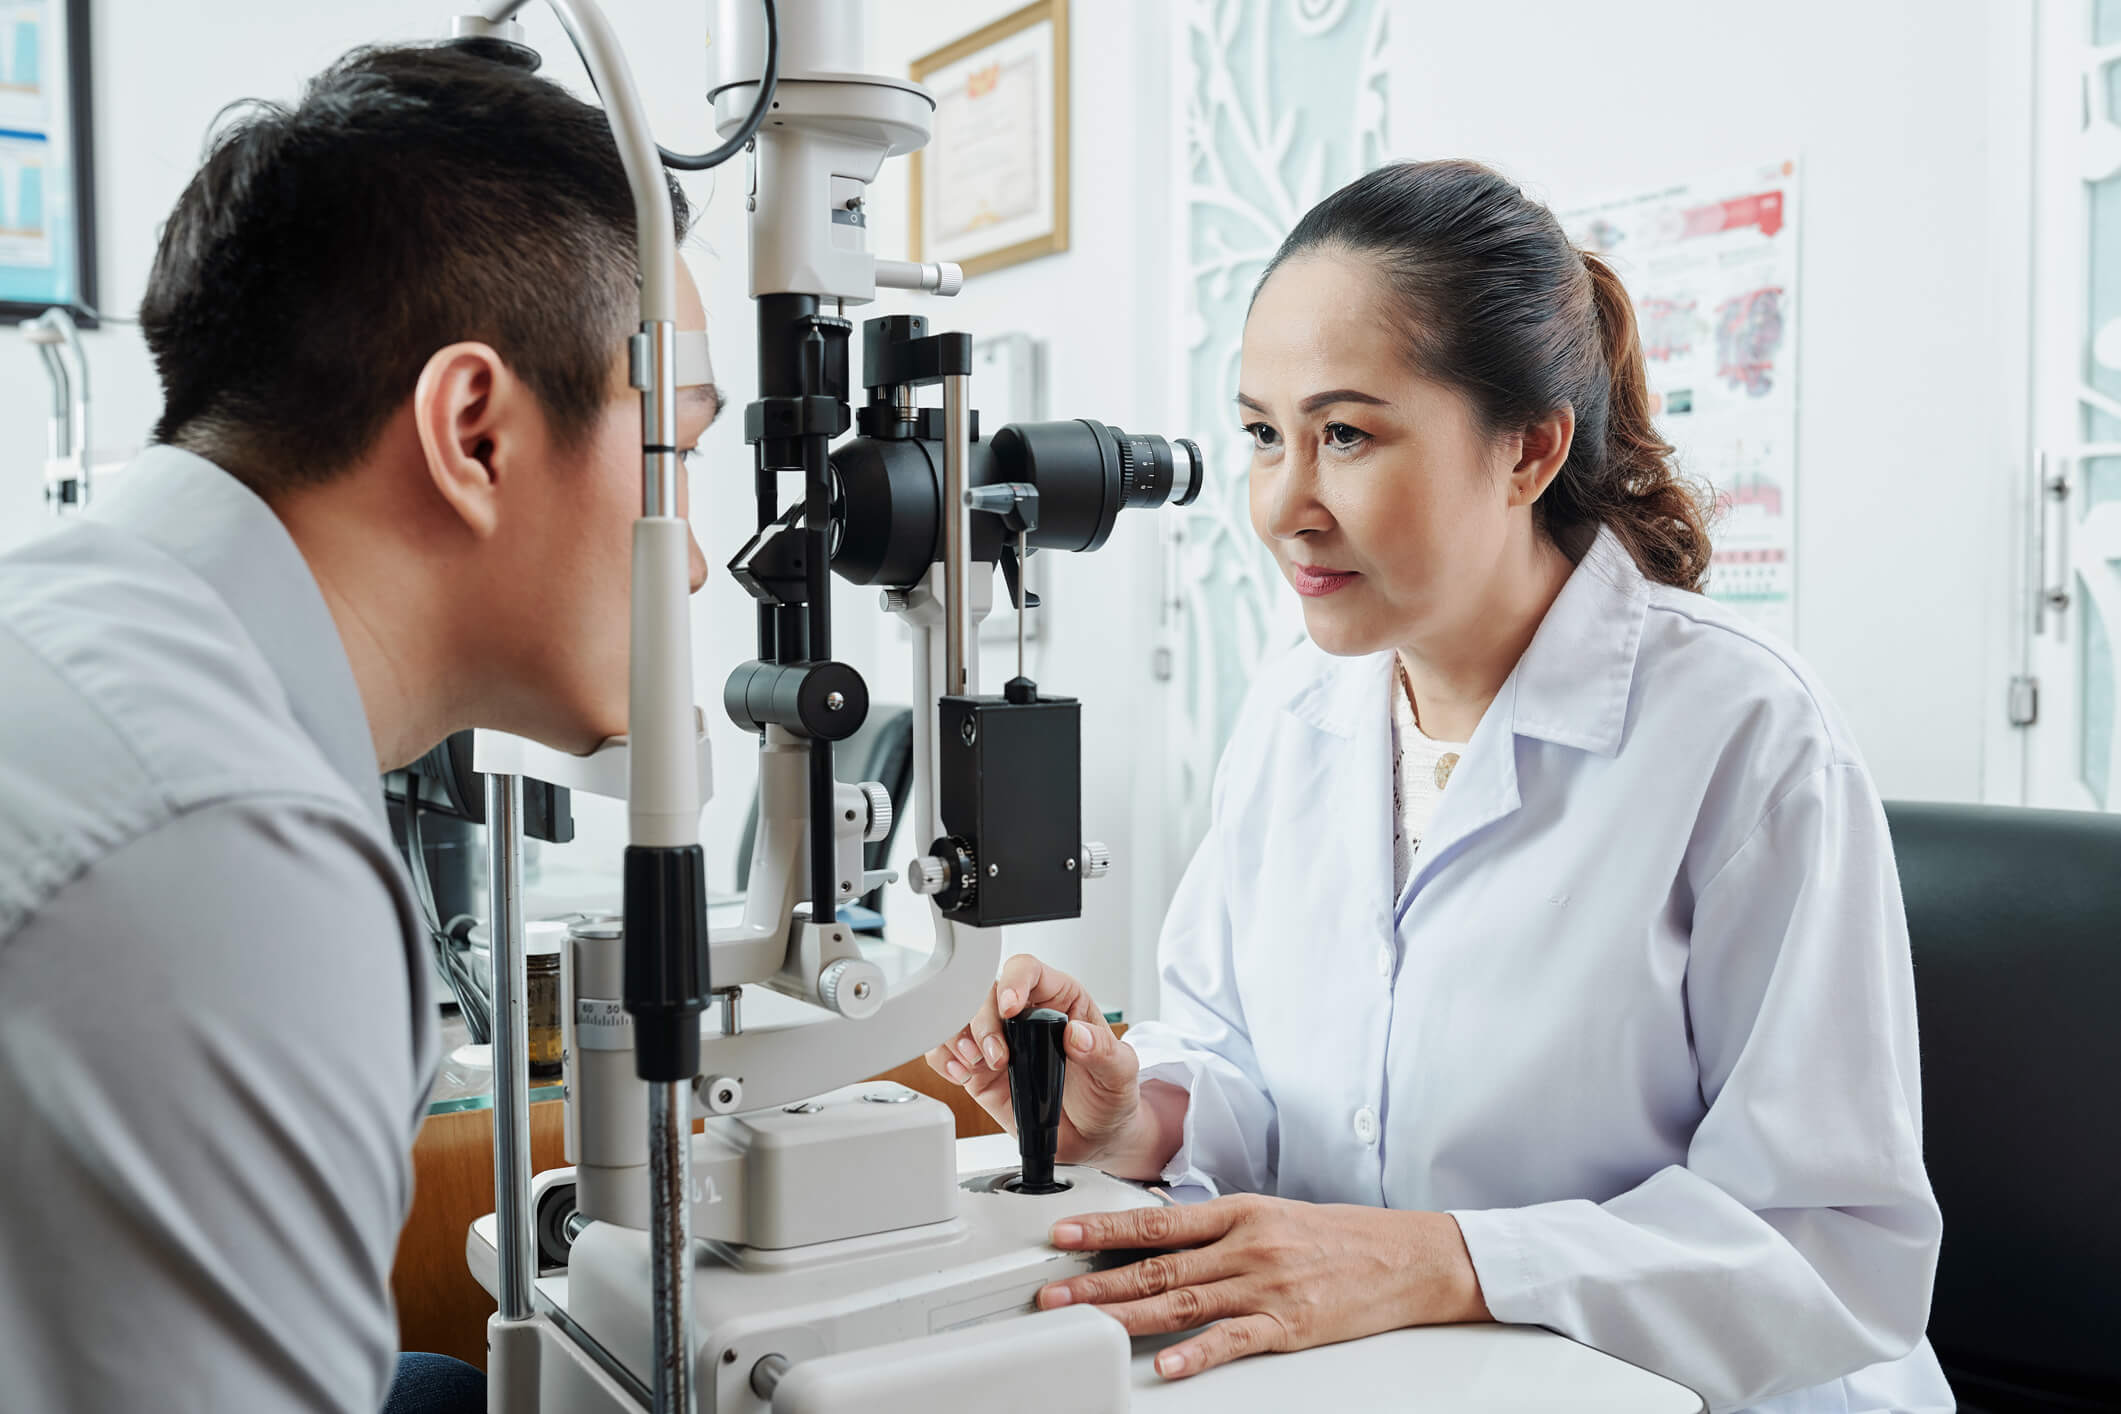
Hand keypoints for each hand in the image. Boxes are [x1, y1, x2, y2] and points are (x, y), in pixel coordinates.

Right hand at [924, 953, 1168, 1174]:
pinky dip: (944, 1058)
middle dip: (982, 1022)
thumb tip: (1078, 1034)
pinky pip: (947, 1051)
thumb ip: (1104, 1050)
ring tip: (975, 1064)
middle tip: (996, 1056)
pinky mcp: (980, 1071)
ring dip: (957, 1038)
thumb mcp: (1120, 1072)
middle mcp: (1024, 1015)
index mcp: (1060, 1000)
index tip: (1010, 1007)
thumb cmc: (1108, 1095)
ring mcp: (1000, 1042)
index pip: (1028, 971)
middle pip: (985, 994)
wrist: (1094, 1138)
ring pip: (959, 1018)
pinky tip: (961, 1073)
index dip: (1013, 981)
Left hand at [1035, 1194, 1489, 1379]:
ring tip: (1086, 1322)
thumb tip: (1161, 1239)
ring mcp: (1266, 1286)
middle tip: (1054, 1293)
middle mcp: (1247, 1246)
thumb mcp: (1273, 1216)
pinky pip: (1234, 1339)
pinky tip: (1167, 1365)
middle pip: (1158, 1266)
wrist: (1408, 1256)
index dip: (1106, 1230)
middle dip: (1098, 1280)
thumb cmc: (1341, 1237)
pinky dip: (1198, 1353)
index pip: (1158, 1223)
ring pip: (1183, 1301)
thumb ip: (1219, 1229)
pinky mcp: (1289, 1324)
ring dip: (1127, 1314)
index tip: (1065, 1235)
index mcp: (1240, 1213)